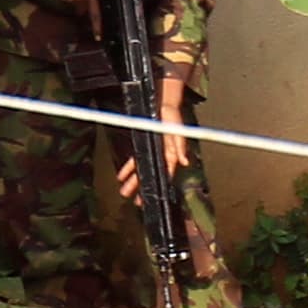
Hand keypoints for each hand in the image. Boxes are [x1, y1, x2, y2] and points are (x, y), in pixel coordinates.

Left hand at [119, 87, 191, 201]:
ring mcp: (152, 152)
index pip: (164, 174)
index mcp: (171, 155)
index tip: (152, 196)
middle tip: (136, 201)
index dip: (158, 185)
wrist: (164, 105)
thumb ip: (181, 147)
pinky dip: (128, 168)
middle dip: (142, 188)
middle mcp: (161, 156)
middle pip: (150, 175)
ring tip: (125, 191)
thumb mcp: (178, 132)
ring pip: (141, 170)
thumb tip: (185, 162)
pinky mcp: (145, 145)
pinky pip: (135, 159)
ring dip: (133, 181)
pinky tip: (121, 176)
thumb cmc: (173, 118)